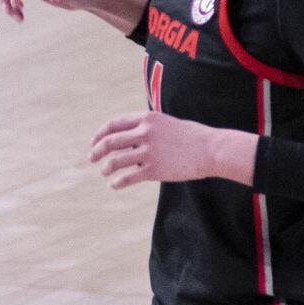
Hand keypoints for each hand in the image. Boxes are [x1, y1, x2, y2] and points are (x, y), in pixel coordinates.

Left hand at [90, 112, 253, 188]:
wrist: (211, 150)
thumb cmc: (191, 137)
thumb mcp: (166, 124)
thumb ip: (146, 129)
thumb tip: (128, 140)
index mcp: (147, 119)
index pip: (114, 124)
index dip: (101, 133)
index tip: (94, 142)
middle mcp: (144, 133)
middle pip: (110, 142)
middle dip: (97, 150)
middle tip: (92, 158)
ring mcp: (148, 152)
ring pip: (116, 161)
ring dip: (106, 167)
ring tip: (105, 171)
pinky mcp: (154, 170)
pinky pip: (128, 177)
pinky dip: (118, 182)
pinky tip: (114, 185)